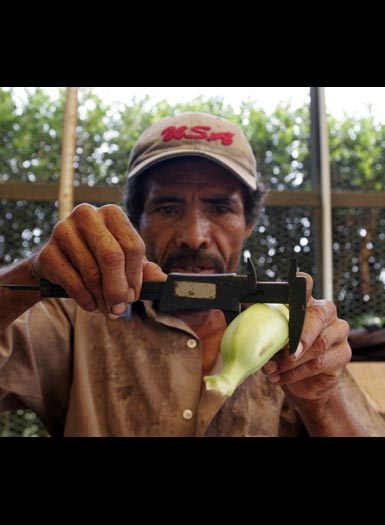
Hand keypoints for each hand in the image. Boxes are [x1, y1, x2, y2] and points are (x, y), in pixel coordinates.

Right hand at [29, 204, 165, 317]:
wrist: (56, 261)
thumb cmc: (97, 258)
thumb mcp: (124, 261)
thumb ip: (145, 270)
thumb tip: (166, 282)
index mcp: (112, 213)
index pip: (133, 245)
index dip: (136, 275)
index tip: (134, 295)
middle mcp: (87, 215)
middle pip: (112, 257)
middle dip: (119, 289)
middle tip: (120, 309)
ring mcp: (63, 230)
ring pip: (92, 273)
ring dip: (102, 298)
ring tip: (106, 309)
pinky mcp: (47, 252)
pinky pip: (73, 283)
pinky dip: (86, 300)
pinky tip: (91, 305)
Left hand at [262, 272, 350, 400]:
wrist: (303, 383)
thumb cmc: (283, 353)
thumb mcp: (268, 335)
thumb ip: (258, 321)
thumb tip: (229, 306)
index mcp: (306, 302)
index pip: (306, 286)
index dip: (301, 284)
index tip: (294, 282)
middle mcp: (325, 313)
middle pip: (318, 315)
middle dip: (300, 334)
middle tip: (287, 352)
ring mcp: (337, 332)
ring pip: (318, 345)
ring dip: (291, 361)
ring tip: (271, 370)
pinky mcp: (343, 354)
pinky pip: (319, 363)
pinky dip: (295, 373)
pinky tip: (279, 377)